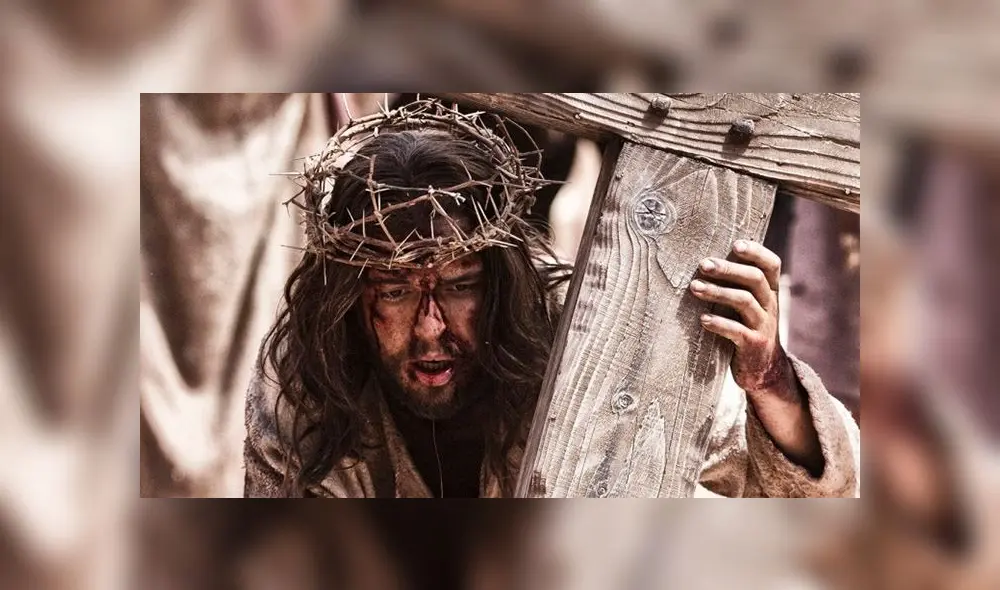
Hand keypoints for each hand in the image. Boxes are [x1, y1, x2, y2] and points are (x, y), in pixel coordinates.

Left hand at [689, 239, 786, 393]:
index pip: (771, 265)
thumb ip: (737, 284)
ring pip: (744, 301)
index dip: (756, 252)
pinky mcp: (753, 345)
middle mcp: (770, 305)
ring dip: (717, 292)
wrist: (763, 369)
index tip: (735, 244)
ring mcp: (764, 325)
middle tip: (703, 264)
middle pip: (755, 279)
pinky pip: (737, 331)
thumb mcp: (748, 305)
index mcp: (770, 291)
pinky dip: (719, 323)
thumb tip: (704, 259)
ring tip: (694, 288)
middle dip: (728, 269)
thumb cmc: (746, 328)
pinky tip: (702, 319)